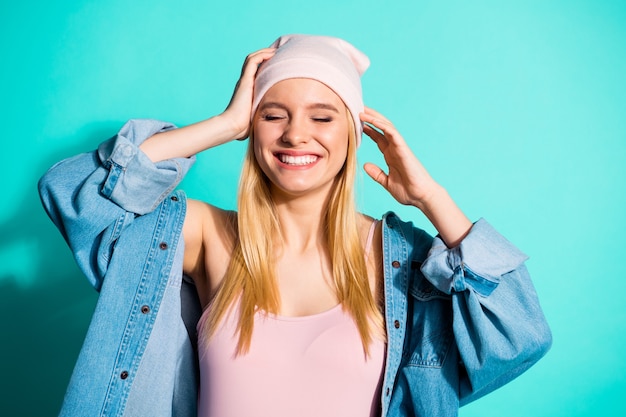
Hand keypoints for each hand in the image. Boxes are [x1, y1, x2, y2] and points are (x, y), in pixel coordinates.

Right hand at [222, 47, 275, 140]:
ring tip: (276, 51)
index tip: (279, 64)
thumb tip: (273, 127)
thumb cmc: (244, 127)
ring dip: (264, 52)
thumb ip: (263, 118)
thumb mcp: (257, 118)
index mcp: (248, 90)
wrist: (234, 126)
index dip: (266, 66)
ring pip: (253, 59)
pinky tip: (272, 53)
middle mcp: (245, 83)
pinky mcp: (245, 80)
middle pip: (254, 63)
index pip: (257, 72)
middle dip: (266, 56)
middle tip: (279, 54)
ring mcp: (244, 80)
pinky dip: (262, 55)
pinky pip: (252, 61)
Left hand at [361, 107, 472, 246]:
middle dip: (370, 118)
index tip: (356, 123)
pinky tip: (371, 120)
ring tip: (361, 110)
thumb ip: (376, 173)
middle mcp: (395, 148)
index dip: (368, 129)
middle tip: (357, 109)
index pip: (378, 138)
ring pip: (386, 126)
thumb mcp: (386, 182)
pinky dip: (382, 125)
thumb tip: (365, 165)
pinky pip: (392, 133)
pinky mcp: (404, 149)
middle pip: (382, 128)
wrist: (421, 197)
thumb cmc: (408, 191)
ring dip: (374, 118)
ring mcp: (400, 147)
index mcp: (391, 155)